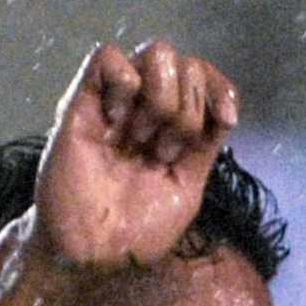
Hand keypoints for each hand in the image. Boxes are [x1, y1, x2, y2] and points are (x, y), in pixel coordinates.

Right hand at [30, 39, 240, 274]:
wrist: (95, 254)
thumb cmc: (137, 229)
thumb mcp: (188, 186)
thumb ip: (206, 145)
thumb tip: (223, 110)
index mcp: (171, 125)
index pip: (204, 78)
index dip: (220, 88)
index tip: (226, 118)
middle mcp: (144, 107)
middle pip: (186, 63)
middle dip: (188, 110)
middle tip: (164, 151)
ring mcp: (114, 102)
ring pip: (156, 52)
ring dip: (162, 96)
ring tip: (140, 139)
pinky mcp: (79, 103)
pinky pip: (106, 56)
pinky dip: (123, 81)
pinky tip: (116, 118)